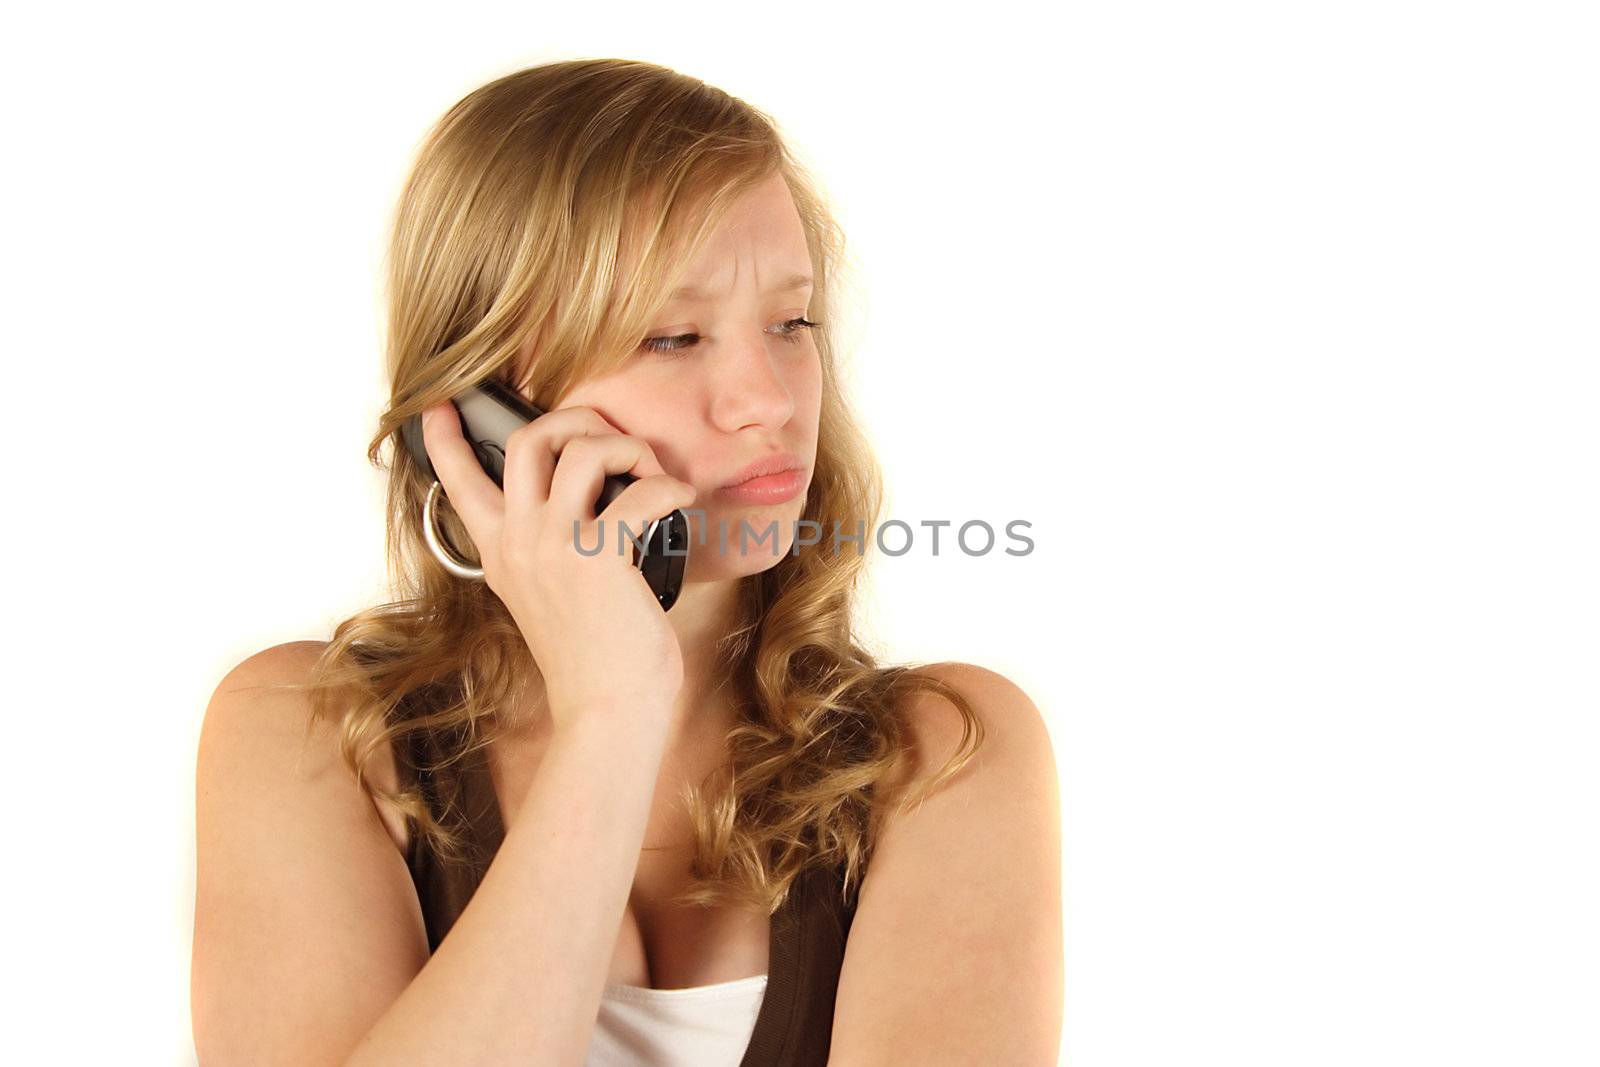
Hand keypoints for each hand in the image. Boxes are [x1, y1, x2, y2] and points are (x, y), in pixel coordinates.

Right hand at [418, 397, 695, 731]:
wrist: (606, 710)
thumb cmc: (593, 658)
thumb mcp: (548, 597)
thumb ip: (549, 551)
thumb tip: (593, 501)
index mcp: (500, 551)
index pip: (457, 482)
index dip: (446, 437)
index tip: (439, 405)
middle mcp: (518, 541)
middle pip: (525, 439)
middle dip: (573, 420)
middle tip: (607, 439)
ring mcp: (554, 546)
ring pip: (580, 448)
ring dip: (627, 446)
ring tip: (651, 472)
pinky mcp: (598, 557)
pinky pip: (639, 489)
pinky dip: (668, 485)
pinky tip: (681, 500)